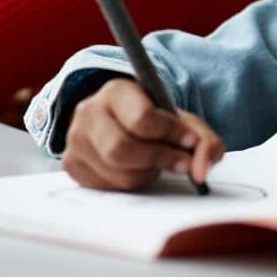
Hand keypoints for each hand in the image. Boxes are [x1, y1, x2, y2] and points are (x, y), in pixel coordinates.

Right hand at [62, 78, 224, 190]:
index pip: (142, 117)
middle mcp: (88, 111)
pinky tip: (137, 169)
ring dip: (147, 174)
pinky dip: (130, 183)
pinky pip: (106, 186)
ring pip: (117, 172)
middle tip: (182, 163)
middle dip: (159, 159)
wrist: (123, 123)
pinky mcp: (72, 164)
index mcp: (117, 91)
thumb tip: (201, 171)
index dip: (170, 133)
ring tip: (156, 162)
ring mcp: (75, 140)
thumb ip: (204, 141)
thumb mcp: (184, 123)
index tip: (189, 140)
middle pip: (123, 149)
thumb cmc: (157, 121)